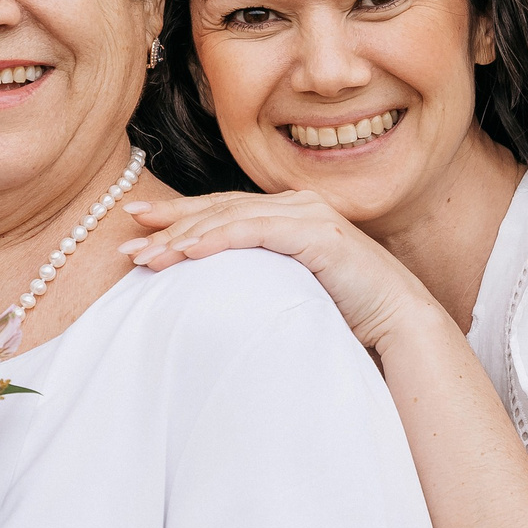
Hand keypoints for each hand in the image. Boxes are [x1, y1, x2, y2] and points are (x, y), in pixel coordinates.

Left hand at [119, 190, 444, 352]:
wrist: (400, 322)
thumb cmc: (348, 314)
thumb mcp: (291, 289)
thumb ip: (259, 277)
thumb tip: (214, 292)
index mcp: (289, 215)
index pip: (223, 209)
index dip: (178, 213)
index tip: (136, 220)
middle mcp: (297, 206)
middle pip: (219, 208)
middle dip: (169, 222)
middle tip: (126, 239)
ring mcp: (309, 215)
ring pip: (231, 217)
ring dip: (184, 236)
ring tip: (148, 256)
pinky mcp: (319, 234)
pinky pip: (257, 231)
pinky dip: (219, 238)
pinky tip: (188, 251)